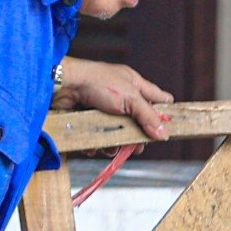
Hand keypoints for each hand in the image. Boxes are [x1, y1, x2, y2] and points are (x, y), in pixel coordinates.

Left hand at [55, 57, 172, 139]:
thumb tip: (163, 134)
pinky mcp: (90, 119)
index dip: (164, 113)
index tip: (167, 129)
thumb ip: (148, 116)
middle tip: (136, 147)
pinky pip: (100, 136)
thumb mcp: (129, 98)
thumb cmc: (97, 83)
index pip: (158, 98)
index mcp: (134, 84)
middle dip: (137, 137)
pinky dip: (98, 143)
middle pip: (138, 121)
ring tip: (112, 147)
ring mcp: (105, 108)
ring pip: (119, 132)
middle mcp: (121, 96)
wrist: (63, 86)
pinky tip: (95, 145)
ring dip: (116, 143)